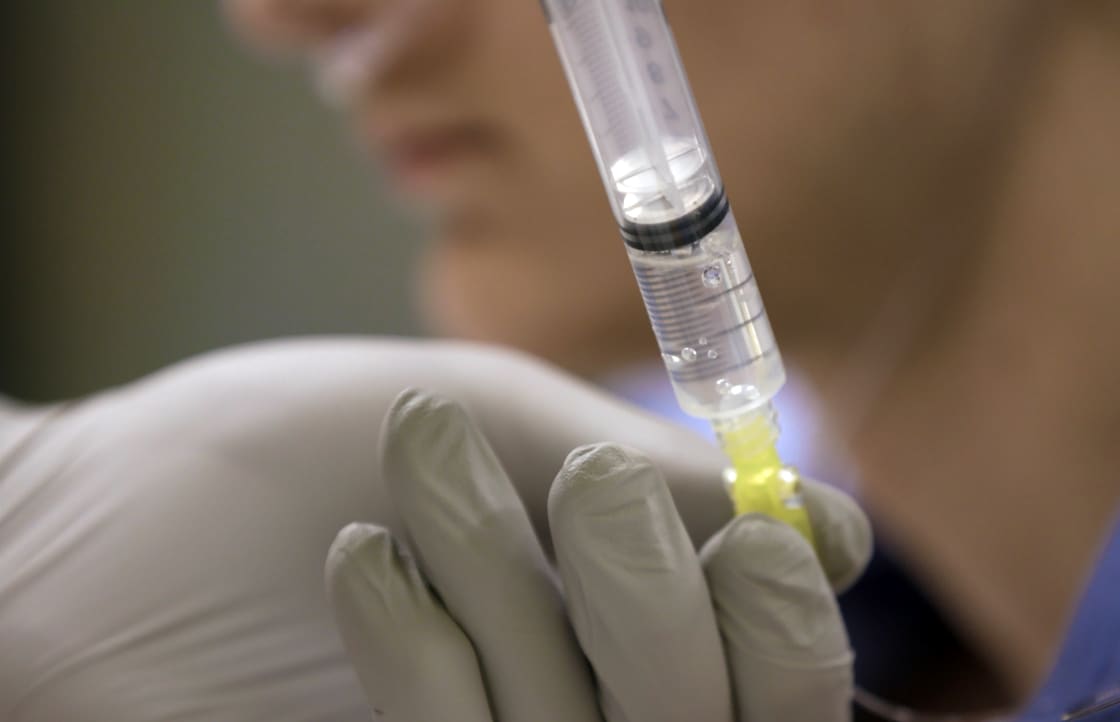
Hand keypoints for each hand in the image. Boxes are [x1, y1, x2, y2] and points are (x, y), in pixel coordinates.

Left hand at [325, 391, 873, 721]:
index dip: (788, 620)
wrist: (97, 536)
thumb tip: (840, 535)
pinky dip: (425, 645)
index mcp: (632, 623)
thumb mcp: (516, 433)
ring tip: (422, 456)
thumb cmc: (296, 455)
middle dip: (654, 592)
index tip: (755, 538)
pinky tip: (357, 561)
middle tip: (589, 477)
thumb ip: (675, 485)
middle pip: (706, 717)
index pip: (781, 677)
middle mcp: (591, 712)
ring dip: (507, 569)